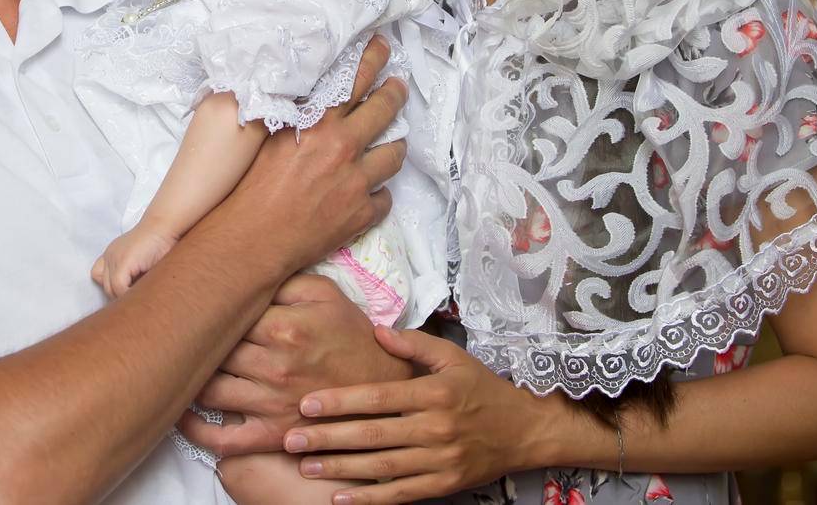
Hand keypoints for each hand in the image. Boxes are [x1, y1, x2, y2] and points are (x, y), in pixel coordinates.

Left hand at [91, 227, 175, 298]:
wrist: (166, 225)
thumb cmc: (161, 241)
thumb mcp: (144, 258)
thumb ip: (136, 273)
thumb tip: (135, 294)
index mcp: (113, 254)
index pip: (100, 277)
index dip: (114, 289)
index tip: (130, 293)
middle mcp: (110, 256)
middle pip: (106, 287)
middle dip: (121, 296)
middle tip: (137, 301)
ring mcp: (114, 258)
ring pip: (111, 290)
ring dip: (125, 297)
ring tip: (140, 300)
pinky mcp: (123, 262)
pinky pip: (119, 288)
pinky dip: (129, 295)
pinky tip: (142, 294)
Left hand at [178, 274, 411, 455]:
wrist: (380, 386)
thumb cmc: (349, 336)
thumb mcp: (326, 294)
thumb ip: (285, 280)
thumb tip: (243, 271)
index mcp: (285, 329)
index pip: (226, 315)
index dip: (208, 306)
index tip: (194, 300)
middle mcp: (274, 367)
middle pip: (212, 351)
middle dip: (195, 339)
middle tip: (180, 329)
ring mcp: (270, 405)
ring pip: (208, 391)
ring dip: (191, 378)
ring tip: (181, 363)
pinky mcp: (270, 435)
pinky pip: (221, 440)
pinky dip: (194, 430)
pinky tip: (183, 414)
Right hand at [221, 36, 406, 274]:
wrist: (253, 238)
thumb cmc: (252, 187)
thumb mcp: (271, 139)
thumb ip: (298, 117)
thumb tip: (309, 97)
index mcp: (320, 125)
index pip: (355, 81)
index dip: (373, 60)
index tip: (383, 48)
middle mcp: (344, 148)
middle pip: (385, 110)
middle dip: (395, 94)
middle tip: (398, 87)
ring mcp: (357, 182)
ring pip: (395, 155)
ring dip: (394, 146)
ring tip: (392, 142)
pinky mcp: (362, 214)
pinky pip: (384, 198)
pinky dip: (377, 194)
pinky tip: (369, 192)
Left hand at [281, 325, 550, 503]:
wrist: (525, 429)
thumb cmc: (482, 388)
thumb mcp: (454, 357)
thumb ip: (414, 343)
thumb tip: (376, 329)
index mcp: (434, 392)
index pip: (378, 397)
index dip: (340, 402)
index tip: (306, 405)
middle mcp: (436, 427)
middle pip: (374, 434)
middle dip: (329, 438)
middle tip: (291, 439)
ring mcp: (440, 459)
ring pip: (382, 467)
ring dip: (341, 469)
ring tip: (306, 467)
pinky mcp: (444, 484)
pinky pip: (401, 493)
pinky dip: (370, 499)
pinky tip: (341, 498)